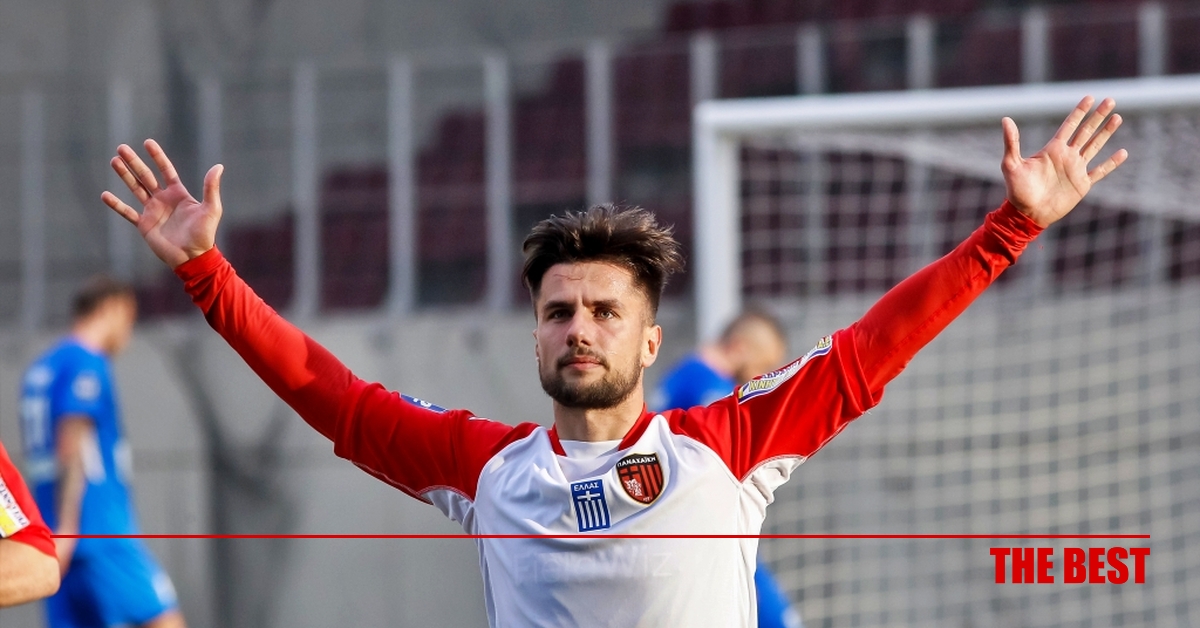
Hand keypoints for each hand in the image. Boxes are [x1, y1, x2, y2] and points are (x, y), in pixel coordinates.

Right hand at [101, 140, 223, 268]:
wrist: (193, 257)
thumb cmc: (204, 234)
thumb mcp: (211, 208)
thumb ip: (211, 188)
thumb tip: (219, 166)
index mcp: (178, 194)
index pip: (166, 170)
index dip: (157, 157)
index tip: (147, 142)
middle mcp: (163, 200)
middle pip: (146, 176)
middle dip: (134, 162)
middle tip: (121, 148)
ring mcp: (152, 211)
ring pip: (135, 189)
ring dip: (124, 175)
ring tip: (114, 161)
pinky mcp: (144, 225)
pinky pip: (127, 212)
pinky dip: (116, 205)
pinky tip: (105, 195)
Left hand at [1001, 96, 1127, 226]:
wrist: (1027, 214)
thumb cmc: (1016, 190)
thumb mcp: (1011, 164)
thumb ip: (1011, 142)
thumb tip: (1005, 119)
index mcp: (1052, 149)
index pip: (1069, 125)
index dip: (1079, 111)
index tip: (1090, 97)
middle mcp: (1066, 156)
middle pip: (1086, 131)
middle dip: (1098, 116)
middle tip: (1111, 100)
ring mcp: (1076, 169)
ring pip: (1095, 146)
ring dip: (1106, 132)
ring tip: (1117, 118)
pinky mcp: (1082, 184)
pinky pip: (1100, 171)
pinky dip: (1111, 163)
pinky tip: (1123, 152)